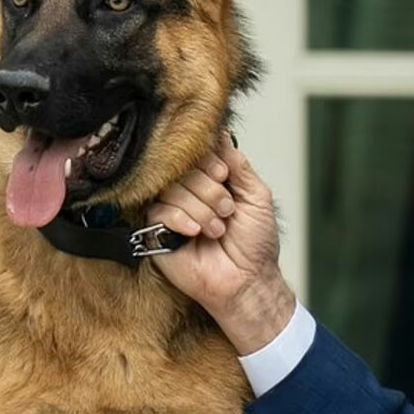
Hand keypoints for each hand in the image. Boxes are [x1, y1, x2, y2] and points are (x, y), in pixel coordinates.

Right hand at [148, 133, 295, 353]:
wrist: (247, 281)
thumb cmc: (255, 243)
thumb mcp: (257, 196)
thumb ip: (238, 164)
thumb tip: (221, 132)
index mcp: (211, 180)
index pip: (197, 152)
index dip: (209, 160)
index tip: (224, 176)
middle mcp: (189, 192)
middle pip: (182, 168)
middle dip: (210, 189)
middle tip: (227, 211)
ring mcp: (171, 212)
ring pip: (171, 189)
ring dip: (201, 209)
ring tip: (217, 229)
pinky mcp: (156, 233)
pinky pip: (159, 212)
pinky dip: (181, 220)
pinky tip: (195, 233)